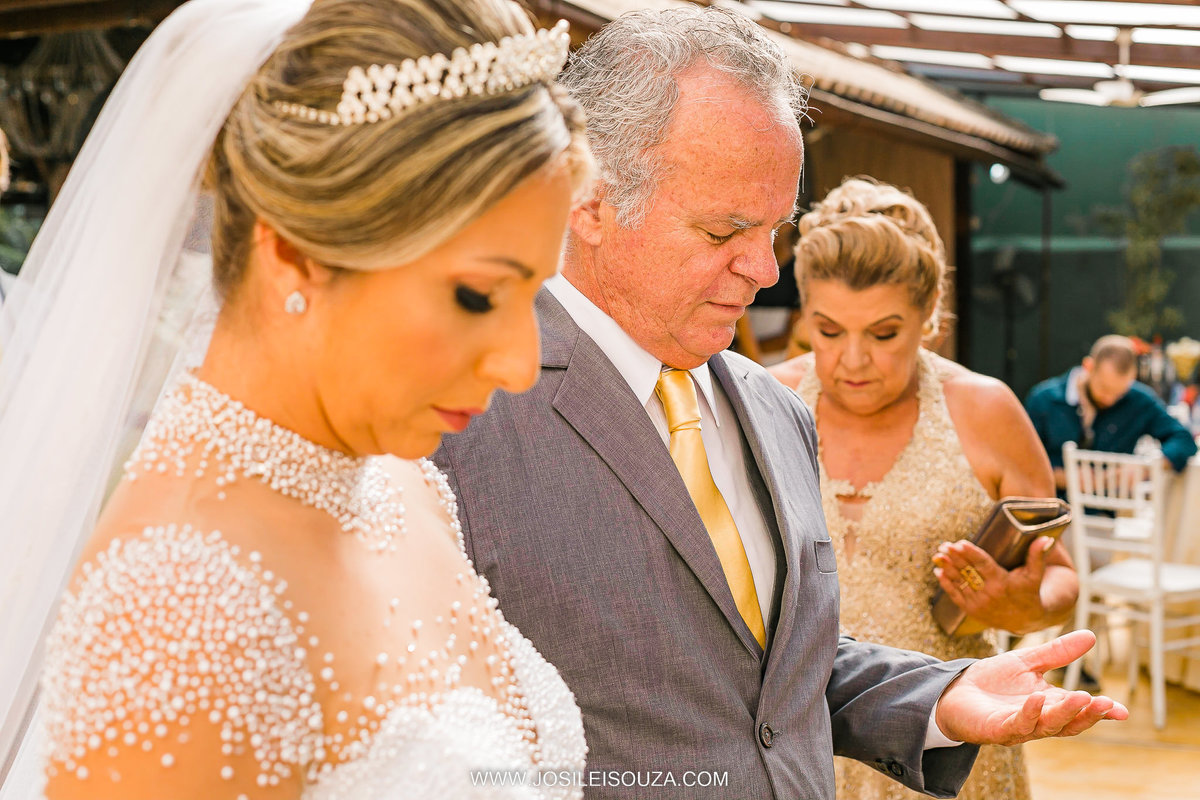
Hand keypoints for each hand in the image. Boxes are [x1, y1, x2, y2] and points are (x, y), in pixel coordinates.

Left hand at [932, 537, 1055, 634]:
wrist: (1025, 620)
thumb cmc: (1029, 592)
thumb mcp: (1035, 575)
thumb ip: (1037, 555)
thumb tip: (1046, 537)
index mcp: (1003, 582)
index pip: (983, 565)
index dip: (971, 554)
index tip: (959, 543)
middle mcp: (989, 594)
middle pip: (968, 572)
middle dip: (954, 558)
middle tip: (945, 545)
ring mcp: (979, 604)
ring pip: (959, 583)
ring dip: (947, 568)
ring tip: (938, 555)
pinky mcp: (971, 611)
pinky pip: (955, 596)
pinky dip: (946, 584)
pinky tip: (938, 571)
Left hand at [935, 630, 1128, 744]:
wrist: (953, 690)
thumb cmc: (991, 681)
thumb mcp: (1027, 662)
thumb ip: (1057, 652)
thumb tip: (1091, 635)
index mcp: (1048, 705)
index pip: (1079, 710)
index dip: (1100, 712)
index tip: (1122, 710)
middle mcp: (1038, 720)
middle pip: (1068, 722)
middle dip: (1087, 714)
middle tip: (1105, 704)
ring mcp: (1018, 727)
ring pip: (1047, 726)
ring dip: (1065, 713)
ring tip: (1081, 697)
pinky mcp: (996, 729)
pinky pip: (1017, 724)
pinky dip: (1029, 713)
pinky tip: (1037, 698)